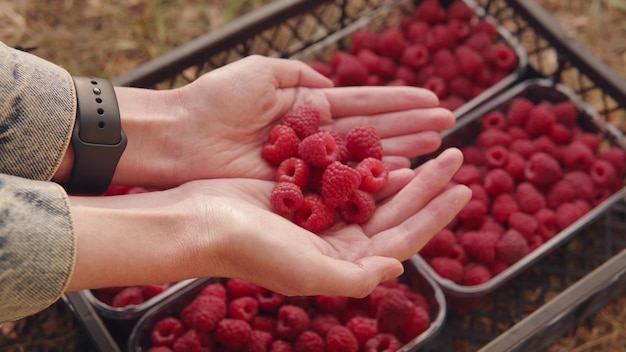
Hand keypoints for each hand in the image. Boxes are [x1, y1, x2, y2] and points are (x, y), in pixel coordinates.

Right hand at [67, 148, 469, 296]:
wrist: (198, 221)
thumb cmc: (249, 249)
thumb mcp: (307, 270)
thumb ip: (355, 276)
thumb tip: (397, 268)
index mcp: (343, 264)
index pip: (403, 240)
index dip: (435, 215)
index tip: (464, 188)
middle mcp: (337, 244)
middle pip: (396, 212)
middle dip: (428, 186)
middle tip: (457, 156)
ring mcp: (322, 217)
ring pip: (376, 192)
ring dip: (406, 171)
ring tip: (433, 149)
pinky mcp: (305, 193)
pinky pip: (349, 176)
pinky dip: (370, 162)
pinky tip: (388, 148)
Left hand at [111, 55, 454, 188]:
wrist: (179, 137)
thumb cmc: (215, 100)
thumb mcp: (263, 72)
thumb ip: (303, 78)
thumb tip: (334, 87)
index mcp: (309, 109)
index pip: (364, 105)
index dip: (400, 104)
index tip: (434, 103)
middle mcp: (315, 140)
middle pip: (372, 134)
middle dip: (412, 130)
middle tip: (449, 130)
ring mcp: (309, 168)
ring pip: (363, 161)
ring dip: (401, 156)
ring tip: (438, 152)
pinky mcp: (298, 192)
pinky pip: (342, 187)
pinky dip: (371, 182)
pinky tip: (402, 177)